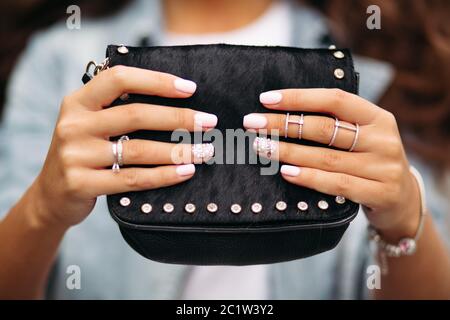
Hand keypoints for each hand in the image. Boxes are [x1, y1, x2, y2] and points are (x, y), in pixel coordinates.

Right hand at [31, 66, 216, 228]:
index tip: (190, 89)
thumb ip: (118, 109)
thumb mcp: (90, 124)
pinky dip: (164, 176)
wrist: (50, 196)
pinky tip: (186, 172)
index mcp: (77, 102)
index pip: (119, 79)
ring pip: (138, 150)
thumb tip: (175, 100)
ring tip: (205, 150)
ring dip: (178, 150)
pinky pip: (132, 179)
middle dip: (179, 117)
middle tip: (209, 122)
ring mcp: (75, 155)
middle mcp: (73, 125)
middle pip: (135, 115)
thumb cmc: (84, 153)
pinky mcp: (81, 184)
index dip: (157, 81)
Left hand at [244, 88, 420, 238]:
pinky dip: (309, 178)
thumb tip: (281, 114)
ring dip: (289, 152)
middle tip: (253, 123)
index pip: (335, 99)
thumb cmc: (369, 161)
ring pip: (327, 158)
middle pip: (325, 128)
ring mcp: (383, 167)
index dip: (299, 98)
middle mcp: (383, 139)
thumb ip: (334, 125)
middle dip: (283, 124)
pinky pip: (337, 184)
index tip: (266, 99)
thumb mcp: (362, 136)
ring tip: (261, 147)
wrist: (402, 200)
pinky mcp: (380, 193)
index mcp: (377, 117)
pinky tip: (286, 172)